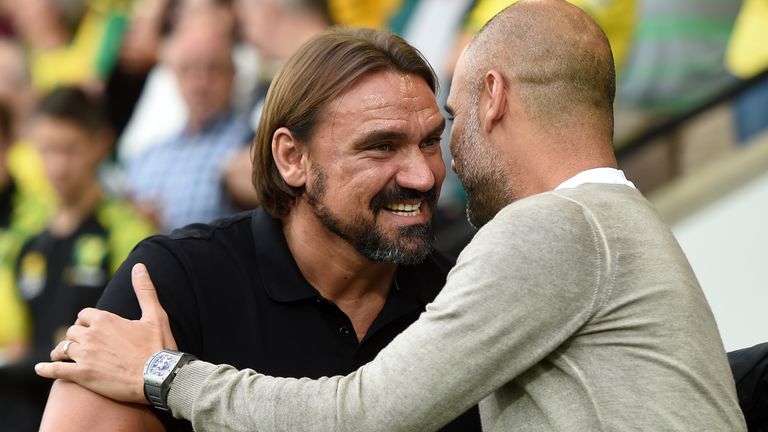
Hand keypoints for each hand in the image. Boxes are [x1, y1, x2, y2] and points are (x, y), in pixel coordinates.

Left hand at [35, 264, 176, 403]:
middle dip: (76, 336)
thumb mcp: (155, 315)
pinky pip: (56, 370)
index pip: (84, 315)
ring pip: (62, 348)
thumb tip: (139, 265)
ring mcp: (84, 355)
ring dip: (61, 351)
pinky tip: (40, 368)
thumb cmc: (158, 346)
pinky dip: (46, 369)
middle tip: (81, 343)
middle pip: (72, 331)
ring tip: (61, 355)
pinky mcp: (81, 375)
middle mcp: (90, 335)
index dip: (87, 321)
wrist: (158, 377)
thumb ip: (144, 290)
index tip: (91, 327)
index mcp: (105, 319)